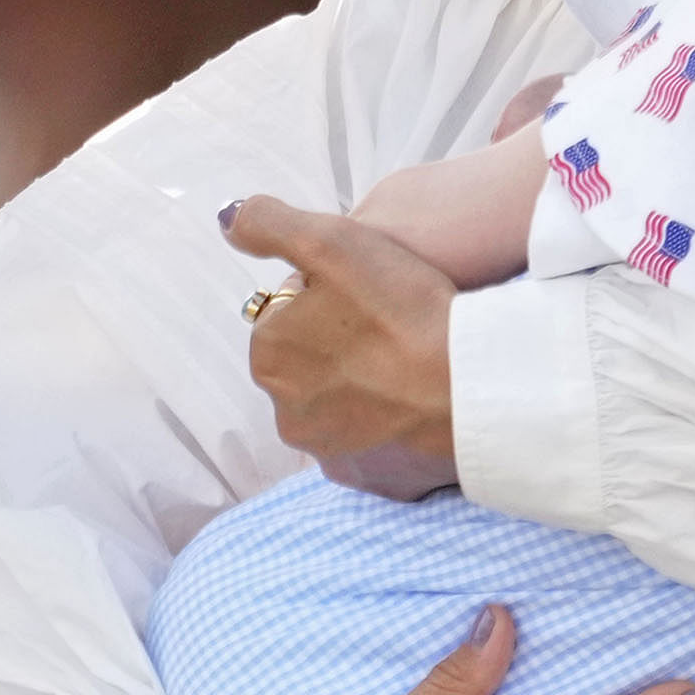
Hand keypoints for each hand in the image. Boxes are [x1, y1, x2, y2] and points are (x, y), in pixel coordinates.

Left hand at [226, 196, 459, 483]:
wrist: (465, 386)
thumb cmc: (399, 310)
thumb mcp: (329, 241)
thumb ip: (267, 224)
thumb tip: (228, 220)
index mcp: (267, 353)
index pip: (291, 311)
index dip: (330, 294)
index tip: (369, 292)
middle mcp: (283, 409)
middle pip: (311, 357)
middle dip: (340, 340)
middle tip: (392, 322)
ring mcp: (325, 447)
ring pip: (338, 398)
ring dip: (360, 380)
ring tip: (406, 356)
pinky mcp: (365, 474)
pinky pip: (367, 436)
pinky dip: (383, 417)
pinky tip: (411, 394)